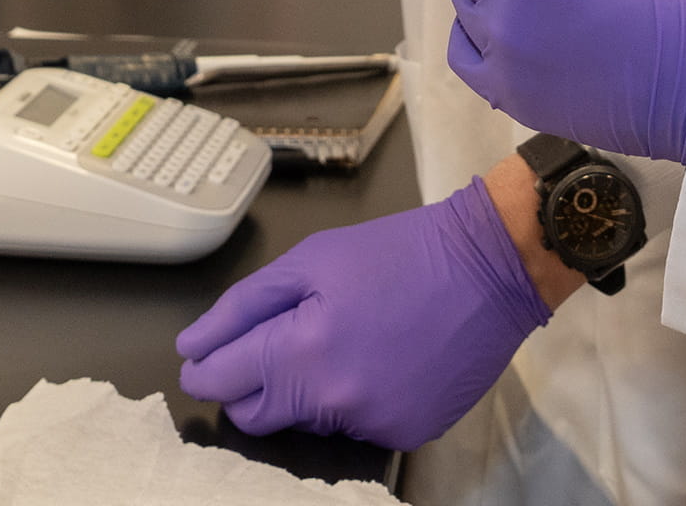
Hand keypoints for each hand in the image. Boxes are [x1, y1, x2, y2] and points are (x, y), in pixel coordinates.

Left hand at [175, 179, 551, 448]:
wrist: (491, 267)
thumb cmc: (400, 252)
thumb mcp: (314, 259)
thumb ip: (245, 306)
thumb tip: (194, 345)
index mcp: (303, 350)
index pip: (223, 383)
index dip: (206, 369)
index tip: (205, 359)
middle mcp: (334, 400)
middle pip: (258, 417)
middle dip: (251, 386)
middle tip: (276, 346)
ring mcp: (373, 422)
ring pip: (308, 422)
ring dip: (308, 391)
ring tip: (344, 340)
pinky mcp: (406, 433)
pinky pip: (356, 425)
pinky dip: (354, 399)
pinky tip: (379, 359)